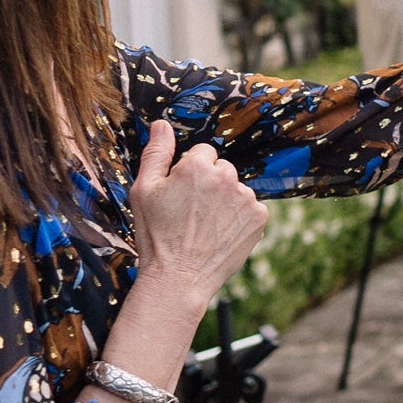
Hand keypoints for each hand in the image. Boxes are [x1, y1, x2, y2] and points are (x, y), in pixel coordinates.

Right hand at [129, 121, 269, 313]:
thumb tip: (162, 124)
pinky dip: (239, 218)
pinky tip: (220, 234)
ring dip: (225, 201)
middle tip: (191, 212)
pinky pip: (250, 208)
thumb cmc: (155, 235)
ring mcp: (246, 197)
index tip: (181, 194)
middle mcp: (227, 176)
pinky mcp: (259, 217)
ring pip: (236, 189)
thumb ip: (156, 153)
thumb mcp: (143, 191)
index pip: (202, 154)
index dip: (189, 173)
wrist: (178, 277)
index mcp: (198, 165)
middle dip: (209, 184)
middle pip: (221, 169)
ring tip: (204, 226)